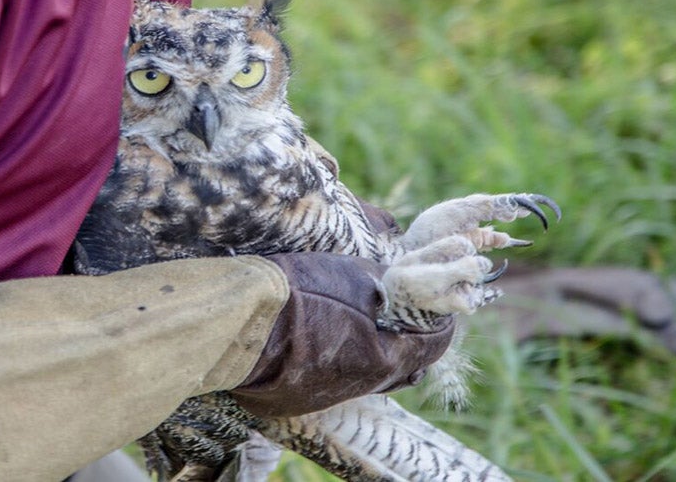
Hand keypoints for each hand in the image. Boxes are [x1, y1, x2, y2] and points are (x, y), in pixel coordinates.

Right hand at [230, 252, 454, 416]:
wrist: (236, 321)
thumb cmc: (297, 294)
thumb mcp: (352, 276)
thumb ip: (383, 285)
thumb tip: (395, 286)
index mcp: (382, 361)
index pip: (433, 344)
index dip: (439, 319)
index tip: (437, 301)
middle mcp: (359, 387)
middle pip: (402, 367)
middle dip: (408, 338)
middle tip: (403, 311)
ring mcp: (325, 397)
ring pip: (366, 375)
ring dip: (372, 349)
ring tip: (362, 319)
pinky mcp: (296, 398)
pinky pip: (332, 380)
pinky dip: (339, 358)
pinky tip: (325, 335)